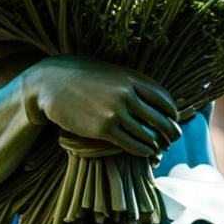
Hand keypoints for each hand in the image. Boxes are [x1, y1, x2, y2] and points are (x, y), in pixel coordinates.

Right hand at [25, 56, 179, 158]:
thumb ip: (131, 83)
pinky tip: (146, 151)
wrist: (50, 82)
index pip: (164, 99)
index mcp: (132, 78)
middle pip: (161, 119)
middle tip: (171, 139)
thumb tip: (153, 97)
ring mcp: (115, 112)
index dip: (172, 113)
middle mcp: (127, 94)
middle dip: (170, 132)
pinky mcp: (103, 129)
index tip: (173, 120)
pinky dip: (143, 150)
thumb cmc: (81, 75)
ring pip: (148, 135)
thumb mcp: (111, 72)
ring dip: (156, 144)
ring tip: (158, 147)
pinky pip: (132, 144)